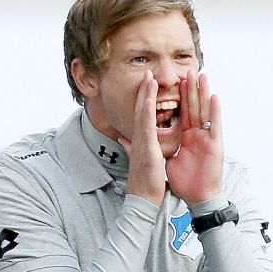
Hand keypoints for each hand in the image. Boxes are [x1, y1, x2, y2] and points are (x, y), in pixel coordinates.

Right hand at [117, 71, 166, 206]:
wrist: (142, 198)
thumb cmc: (143, 182)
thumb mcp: (138, 160)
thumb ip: (130, 147)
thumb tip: (123, 139)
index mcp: (139, 140)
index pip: (141, 115)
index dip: (143, 99)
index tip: (147, 84)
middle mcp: (138, 138)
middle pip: (140, 109)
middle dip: (144, 90)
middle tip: (147, 72)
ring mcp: (140, 141)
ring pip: (142, 113)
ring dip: (145, 94)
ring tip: (149, 77)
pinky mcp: (145, 147)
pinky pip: (146, 125)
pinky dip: (147, 111)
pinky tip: (149, 99)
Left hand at [166, 70, 223, 204]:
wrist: (196, 197)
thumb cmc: (184, 181)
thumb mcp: (166, 160)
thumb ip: (155, 147)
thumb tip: (139, 139)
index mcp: (184, 136)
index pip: (180, 112)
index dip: (176, 97)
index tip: (172, 81)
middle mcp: (196, 134)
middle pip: (192, 107)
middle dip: (190, 88)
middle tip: (188, 70)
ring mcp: (206, 138)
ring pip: (204, 110)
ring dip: (203, 93)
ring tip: (201, 75)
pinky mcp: (215, 145)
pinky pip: (215, 125)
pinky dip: (215, 111)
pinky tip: (214, 96)